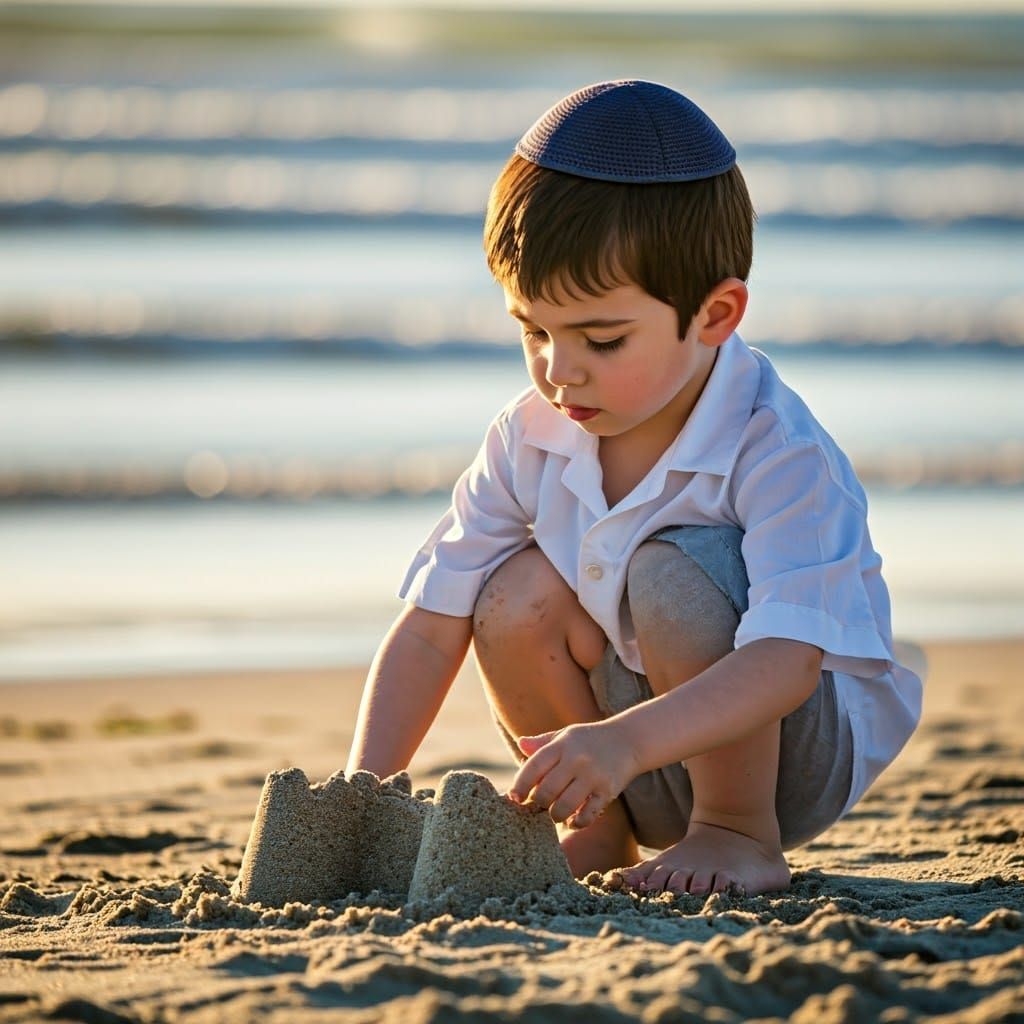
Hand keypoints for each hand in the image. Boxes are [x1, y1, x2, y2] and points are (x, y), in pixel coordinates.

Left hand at [507, 720, 637, 829]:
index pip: (533, 767)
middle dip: (538, 803)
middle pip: (546, 791)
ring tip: (556, 813)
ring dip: (555, 815)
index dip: (520, 785)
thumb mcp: (565, 735)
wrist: (628, 740)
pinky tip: (573, 821)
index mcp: (562, 745)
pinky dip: (576, 823)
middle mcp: (576, 760)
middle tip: (541, 804)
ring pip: (563, 807)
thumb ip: (542, 744)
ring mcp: (592, 776)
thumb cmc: (589, 739)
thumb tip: (520, 745)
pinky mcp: (607, 791)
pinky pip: (586, 815)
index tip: (515, 798)